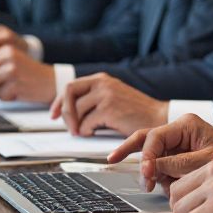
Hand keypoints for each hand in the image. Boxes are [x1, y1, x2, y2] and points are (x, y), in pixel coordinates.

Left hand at [0, 45, 55, 101]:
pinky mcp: (16, 84)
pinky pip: (0, 95)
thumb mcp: (11, 62)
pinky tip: (16, 94)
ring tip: (9, 89)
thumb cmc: (27, 74)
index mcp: (6, 50)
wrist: (50, 82)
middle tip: (0, 87)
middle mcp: (9, 57)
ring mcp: (13, 70)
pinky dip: (6, 98)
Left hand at [50, 73, 167, 135]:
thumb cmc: (137, 112)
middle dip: (63, 112)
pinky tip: (94, 133)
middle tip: (68, 127)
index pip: (71, 86)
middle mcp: (103, 83)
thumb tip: (71, 111)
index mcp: (103, 79)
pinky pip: (85, 123)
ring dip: (76, 126)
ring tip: (85, 132)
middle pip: (68, 93)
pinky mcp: (109, 109)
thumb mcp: (114, 97)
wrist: (158, 118)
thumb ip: (95, 98)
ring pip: (76, 111)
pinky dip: (86, 131)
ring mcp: (106, 95)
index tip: (54, 114)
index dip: (59, 102)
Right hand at [109, 114, 212, 191]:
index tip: (147, 174)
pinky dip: (161, 179)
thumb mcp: (206, 162)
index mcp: (186, 125)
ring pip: (151, 156)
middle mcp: (177, 132)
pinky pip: (160, 167)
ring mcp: (175, 145)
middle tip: (126, 170)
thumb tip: (152, 168)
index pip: (155, 137)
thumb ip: (179, 164)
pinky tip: (170, 186)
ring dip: (152, 174)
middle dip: (134, 156)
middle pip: (145, 140)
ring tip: (163, 186)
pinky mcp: (175, 157)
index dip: (147, 155)